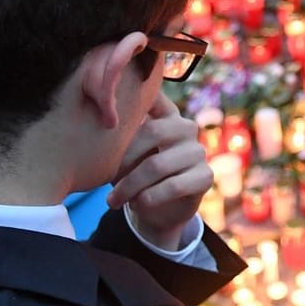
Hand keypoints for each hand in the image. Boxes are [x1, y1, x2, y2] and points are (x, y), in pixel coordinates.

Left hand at [108, 90, 209, 251]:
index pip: (154, 96)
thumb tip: (100, 129)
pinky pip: (173, 186)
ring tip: (113, 200)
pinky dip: (149, 198)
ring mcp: (197, 150)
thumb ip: (119, 136)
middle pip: (152, 131)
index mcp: (165, 113)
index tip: (113, 102)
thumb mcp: (124, 153)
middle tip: (106, 178)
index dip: (137, 94)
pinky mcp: (205, 176)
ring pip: (157, 164)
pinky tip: (136, 205)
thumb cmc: (135, 174)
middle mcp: (185, 127)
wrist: (157, 210)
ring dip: (130, 185)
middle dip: (123, 158)